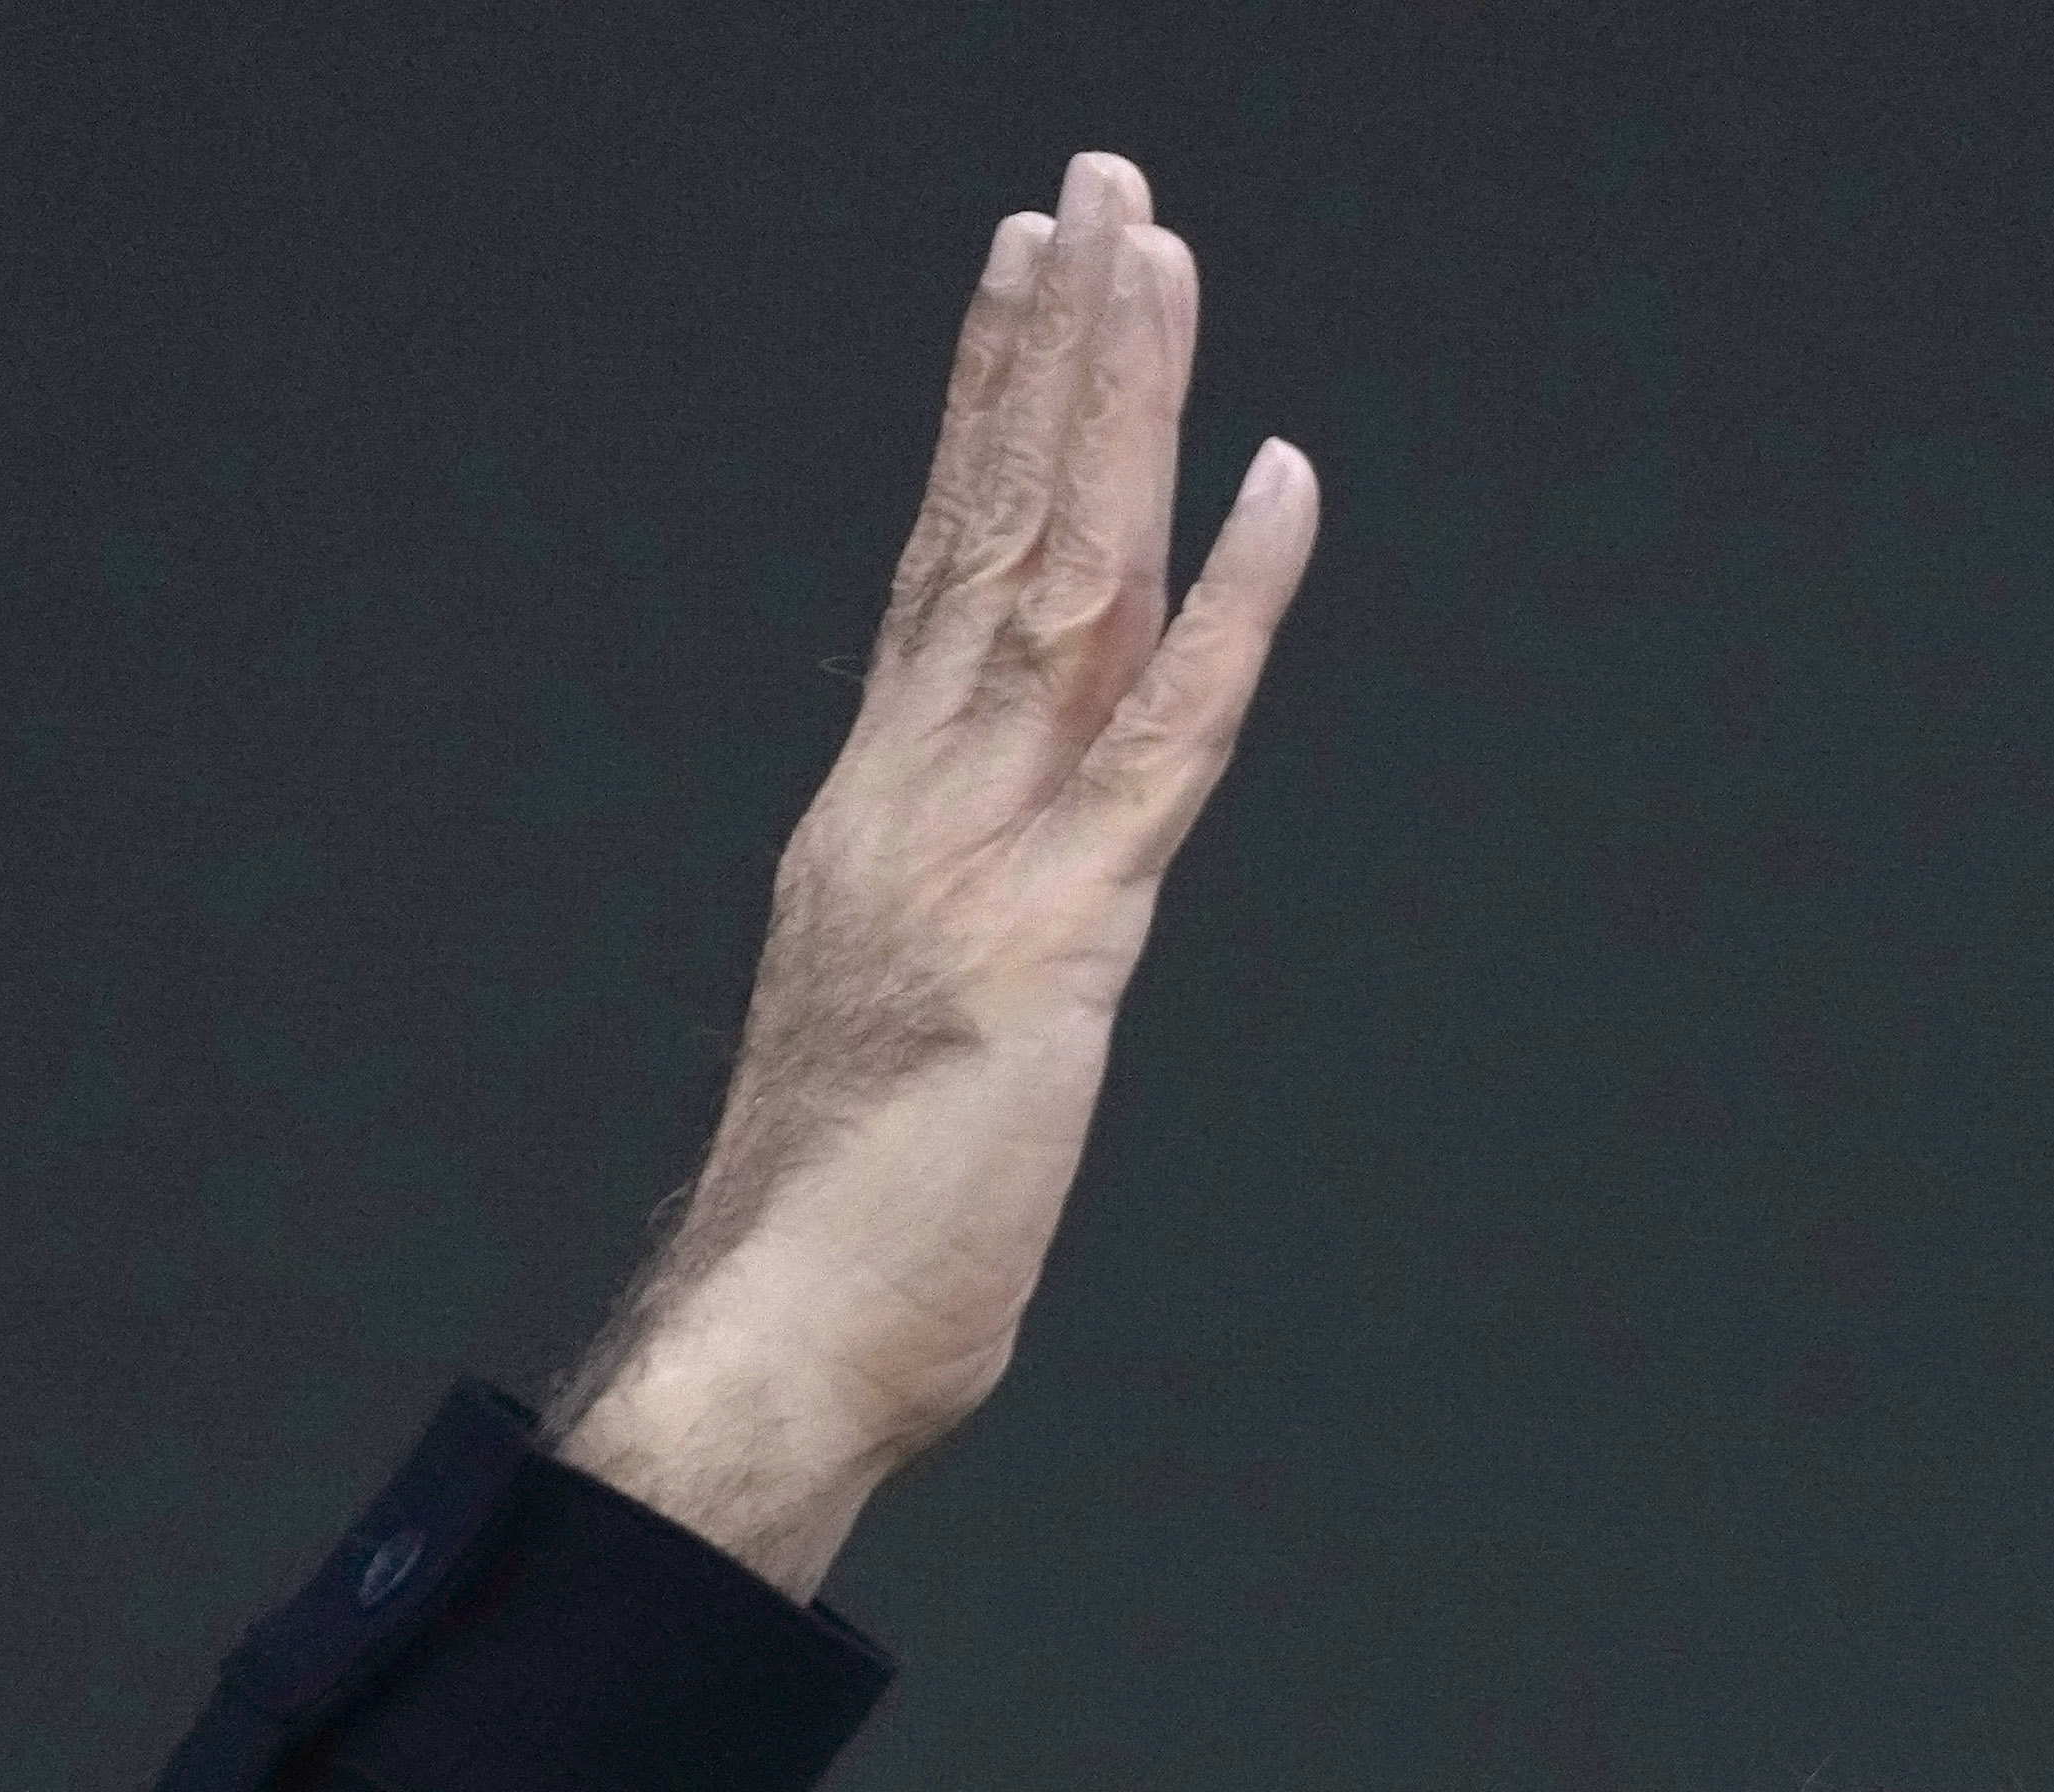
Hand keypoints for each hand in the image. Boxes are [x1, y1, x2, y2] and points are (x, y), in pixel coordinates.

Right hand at [548, 152, 1316, 1594]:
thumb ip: (938, 939)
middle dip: (1054, 344)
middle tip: (1096, 187)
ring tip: (1151, 248)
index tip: (1022, 277)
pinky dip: (1238, 604)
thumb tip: (980, 922)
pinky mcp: (1064, 942)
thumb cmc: (828, 1237)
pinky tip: (1282, 477)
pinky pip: (1168, 739)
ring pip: (1069, 578)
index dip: (984, 411)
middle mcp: (910, 796)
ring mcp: (983, 854)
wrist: (771, 1341)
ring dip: (1120, 404)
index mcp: (867, 815)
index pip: (936, 567)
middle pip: (998, 524)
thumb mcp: (887, 1039)